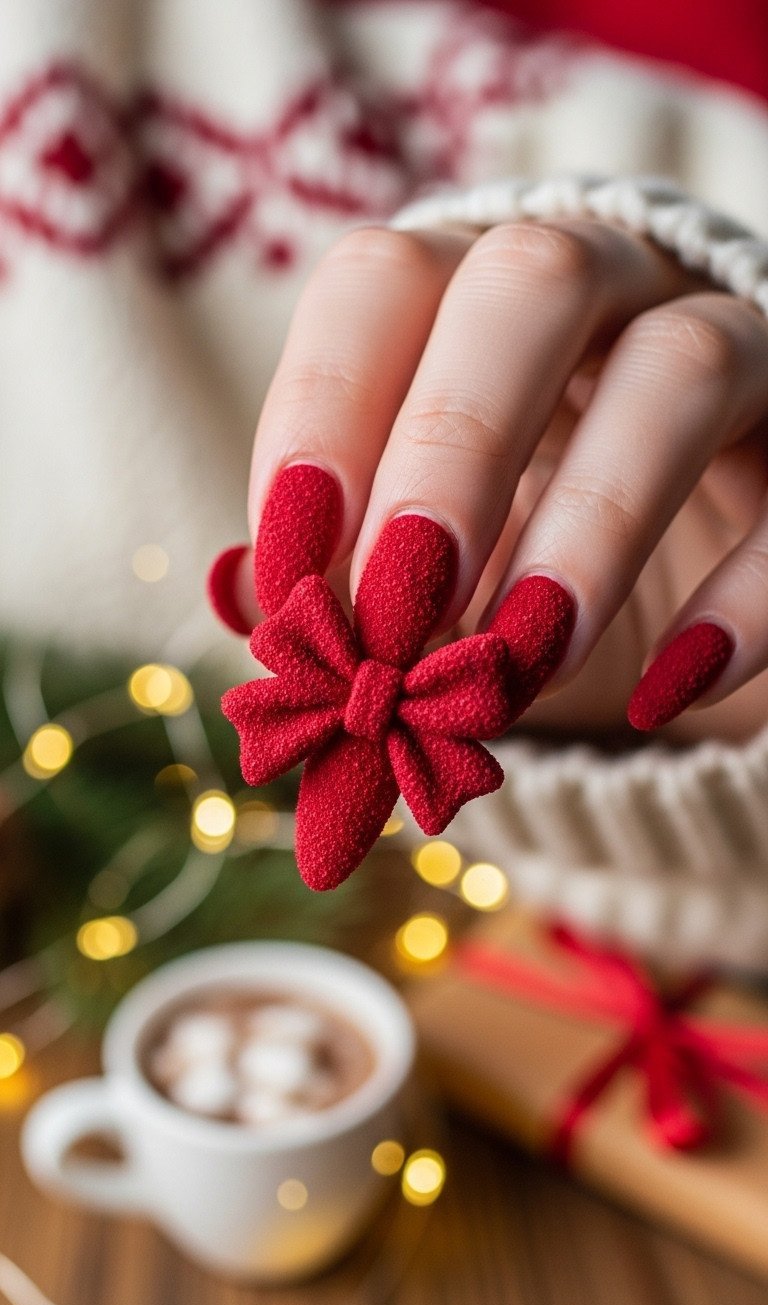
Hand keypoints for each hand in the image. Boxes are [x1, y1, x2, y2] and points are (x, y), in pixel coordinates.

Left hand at [216, 218, 767, 742]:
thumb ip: (343, 562)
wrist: (682, 543)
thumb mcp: (420, 533)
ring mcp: (730, 342)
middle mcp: (604, 280)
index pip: (382, 283)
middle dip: (453, 445)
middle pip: (533, 283)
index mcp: (468, 284)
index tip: (293, 568)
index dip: (322, 414)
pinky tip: (666, 692)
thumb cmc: (515, 525)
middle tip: (404, 605)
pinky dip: (744, 602)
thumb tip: (251, 606)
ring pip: (684, 367)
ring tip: (525, 661)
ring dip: (594, 522)